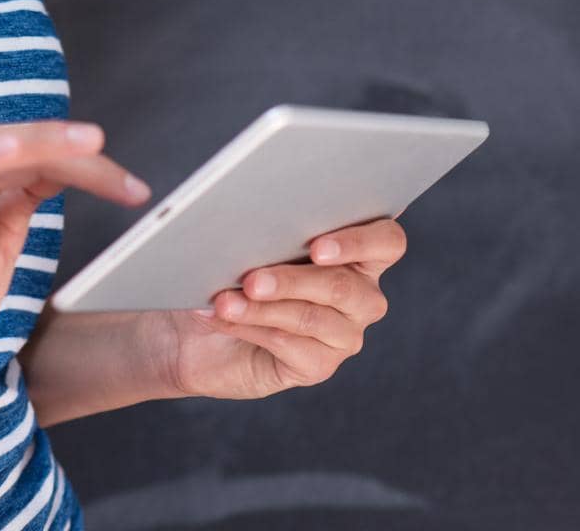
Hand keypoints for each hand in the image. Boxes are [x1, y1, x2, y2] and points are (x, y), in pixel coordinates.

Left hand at [157, 217, 406, 402]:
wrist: (203, 329)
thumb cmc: (235, 271)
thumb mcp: (256, 244)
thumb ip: (273, 233)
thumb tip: (261, 225)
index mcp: (359, 254)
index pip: (387, 242)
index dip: (359, 242)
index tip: (317, 248)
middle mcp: (362, 296)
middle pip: (343, 286)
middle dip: (292, 280)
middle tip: (252, 280)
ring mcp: (345, 335)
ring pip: (310, 317)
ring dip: (261, 308)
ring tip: (224, 302)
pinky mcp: (319, 366)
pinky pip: (289, 345)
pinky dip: (252, 327)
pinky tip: (225, 318)